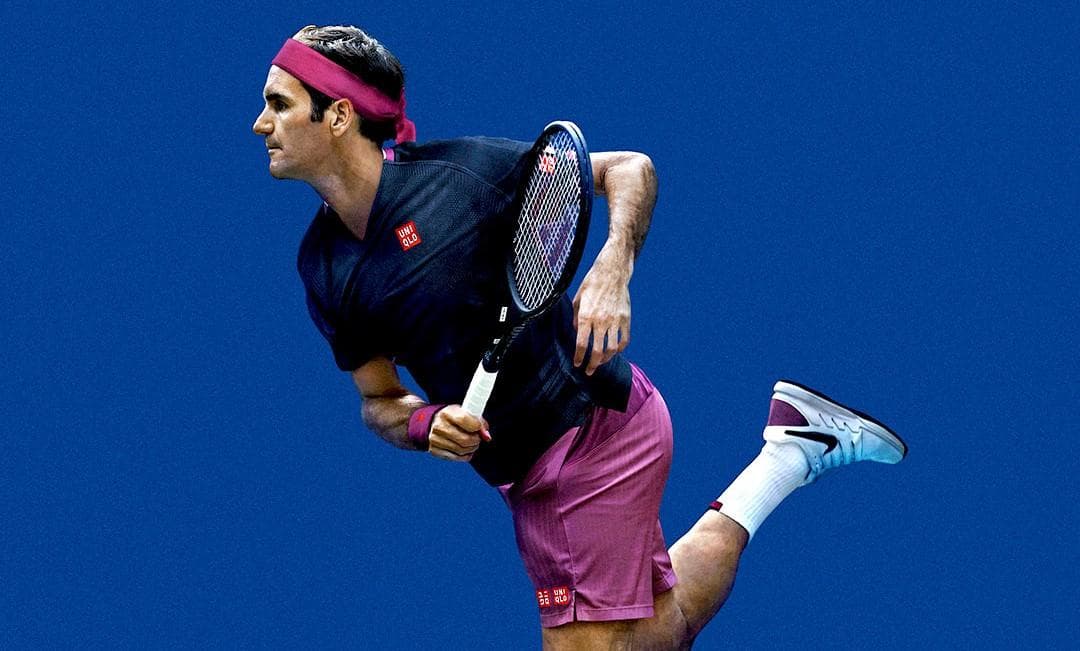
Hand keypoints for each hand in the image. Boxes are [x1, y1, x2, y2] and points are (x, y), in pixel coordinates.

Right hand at [427, 405, 491, 461]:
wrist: (428, 423)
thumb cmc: (450, 417)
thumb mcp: (462, 411)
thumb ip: (477, 420)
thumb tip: (486, 436)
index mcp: (447, 413)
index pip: (465, 420)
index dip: (477, 426)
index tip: (479, 427)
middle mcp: (439, 427)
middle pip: (465, 439)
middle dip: (476, 440)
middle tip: (478, 437)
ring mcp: (435, 440)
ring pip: (462, 450)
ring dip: (472, 448)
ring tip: (472, 443)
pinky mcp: (435, 451)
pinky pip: (456, 457)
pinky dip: (465, 455)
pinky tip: (466, 450)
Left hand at [572, 259, 630, 375]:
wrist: (612, 272)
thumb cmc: (592, 284)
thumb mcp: (577, 299)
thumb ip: (576, 318)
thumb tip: (577, 333)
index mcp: (586, 317)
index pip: (582, 344)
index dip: (579, 357)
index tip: (577, 364)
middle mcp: (601, 321)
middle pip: (597, 351)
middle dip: (592, 365)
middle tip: (589, 371)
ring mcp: (615, 321)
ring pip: (612, 349)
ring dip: (605, 359)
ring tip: (600, 361)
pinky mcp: (626, 319)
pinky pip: (624, 340)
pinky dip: (620, 349)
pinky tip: (614, 350)